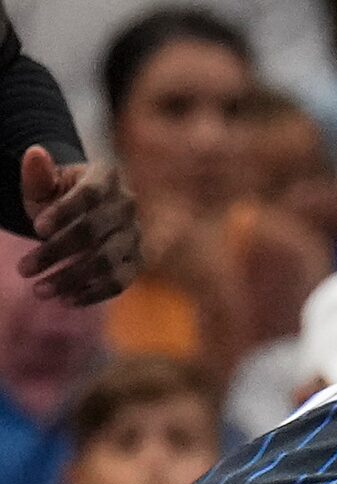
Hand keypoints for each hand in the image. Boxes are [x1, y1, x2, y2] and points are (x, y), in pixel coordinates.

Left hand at [18, 148, 138, 304]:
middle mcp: (127, 205)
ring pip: (106, 261)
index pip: (89, 195)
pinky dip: (93, 294)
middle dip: (56, 253)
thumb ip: (37, 174)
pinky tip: (65, 301)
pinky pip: (121, 282)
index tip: (36, 229)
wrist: (84, 212)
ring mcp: (136, 234)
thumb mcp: (44, 184)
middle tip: (23, 270)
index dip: (64, 212)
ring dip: (71, 279)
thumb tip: (35, 154)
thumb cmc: (58, 196)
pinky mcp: (138, 261)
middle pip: (94, 232)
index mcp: (106, 176)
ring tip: (39, 291)